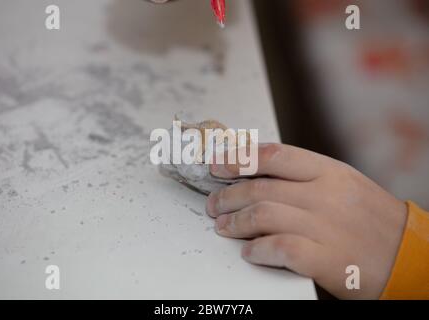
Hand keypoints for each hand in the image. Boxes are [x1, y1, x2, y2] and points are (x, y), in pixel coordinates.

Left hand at [206, 143, 406, 298]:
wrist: (406, 256)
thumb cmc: (369, 218)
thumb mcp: (342, 183)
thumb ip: (304, 176)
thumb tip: (258, 172)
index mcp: (329, 172)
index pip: (274, 155)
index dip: (239, 157)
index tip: (218, 164)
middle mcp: (326, 195)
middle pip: (260, 188)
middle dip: (228, 196)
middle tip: (214, 204)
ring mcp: (326, 227)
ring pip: (263, 215)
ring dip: (235, 222)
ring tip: (223, 227)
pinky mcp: (326, 259)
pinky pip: (279, 248)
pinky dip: (257, 249)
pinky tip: (248, 251)